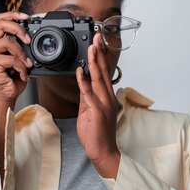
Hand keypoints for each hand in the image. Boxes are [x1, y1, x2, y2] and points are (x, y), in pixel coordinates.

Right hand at [0, 11, 33, 108]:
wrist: (3, 99)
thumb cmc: (9, 83)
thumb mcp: (16, 62)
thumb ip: (19, 49)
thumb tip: (30, 40)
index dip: (12, 15)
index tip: (26, 17)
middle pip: (1, 24)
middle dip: (18, 29)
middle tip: (28, 40)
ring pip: (7, 42)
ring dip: (21, 53)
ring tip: (26, 65)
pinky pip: (11, 59)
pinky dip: (21, 67)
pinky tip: (22, 75)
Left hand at [76, 33, 120, 177]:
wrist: (103, 152)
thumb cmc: (96, 134)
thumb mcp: (88, 112)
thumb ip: (86, 97)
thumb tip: (82, 82)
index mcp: (107, 97)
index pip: (103, 73)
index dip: (100, 58)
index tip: (97, 44)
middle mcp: (108, 98)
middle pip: (103, 71)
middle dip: (98, 53)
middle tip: (96, 37)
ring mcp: (104, 105)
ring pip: (98, 79)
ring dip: (94, 62)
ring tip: (91, 48)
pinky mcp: (98, 112)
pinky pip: (89, 94)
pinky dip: (84, 81)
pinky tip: (81, 71)